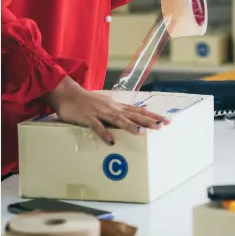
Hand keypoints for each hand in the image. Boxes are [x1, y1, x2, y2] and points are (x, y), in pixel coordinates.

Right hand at [45, 77, 170, 145]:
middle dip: (148, 121)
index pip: (139, 111)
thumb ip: (118, 110)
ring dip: (130, 126)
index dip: (153, 116)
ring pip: (118, 120)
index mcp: (117, 106)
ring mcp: (100, 113)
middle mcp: (112, 108)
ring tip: (141, 133)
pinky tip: (111, 142)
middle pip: (133, 115)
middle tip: (161, 126)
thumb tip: (131, 114)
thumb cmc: (87, 101)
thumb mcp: (106, 104)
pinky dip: (104, 134)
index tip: (166, 120)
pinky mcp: (88, 118)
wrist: (67, 93)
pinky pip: (97, 127)